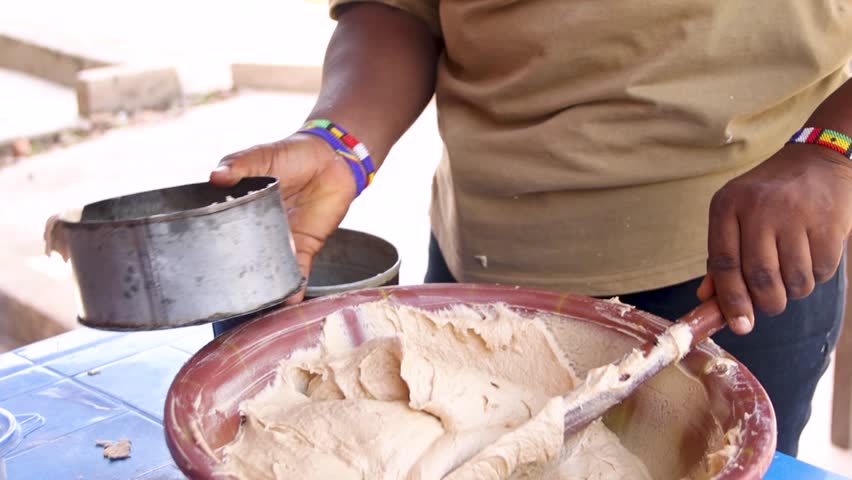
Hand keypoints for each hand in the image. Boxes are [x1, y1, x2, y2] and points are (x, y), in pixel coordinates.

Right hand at [211, 134, 356, 303]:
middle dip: (234, 278)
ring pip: (269, 271)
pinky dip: (295, 287)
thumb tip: (215, 176)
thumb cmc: (292, 153)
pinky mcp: (306, 246)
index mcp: (241, 209)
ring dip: (264, 289)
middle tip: (218, 299)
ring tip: (251, 311)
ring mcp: (281, 241)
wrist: (332, 158)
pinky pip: (298, 271)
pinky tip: (287, 302)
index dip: (208, 249)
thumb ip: (239, 165)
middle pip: (243, 259)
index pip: (220, 233)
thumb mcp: (261, 155)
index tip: (192, 268)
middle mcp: (258, 230)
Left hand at [697, 144, 851, 333]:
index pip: (724, 263)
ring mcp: (796, 215)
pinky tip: (810, 257)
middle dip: (765, 304)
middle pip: (760, 278)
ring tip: (790, 272)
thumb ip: (721, 257)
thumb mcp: (734, 215)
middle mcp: (759, 209)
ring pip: (794, 281)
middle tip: (768, 305)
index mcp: (727, 206)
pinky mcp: (830, 223)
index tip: (739, 325)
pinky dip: (815, 277)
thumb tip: (707, 300)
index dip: (730, 300)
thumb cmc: (766, 196)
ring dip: (792, 291)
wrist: (816, 160)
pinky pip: (821, 272)